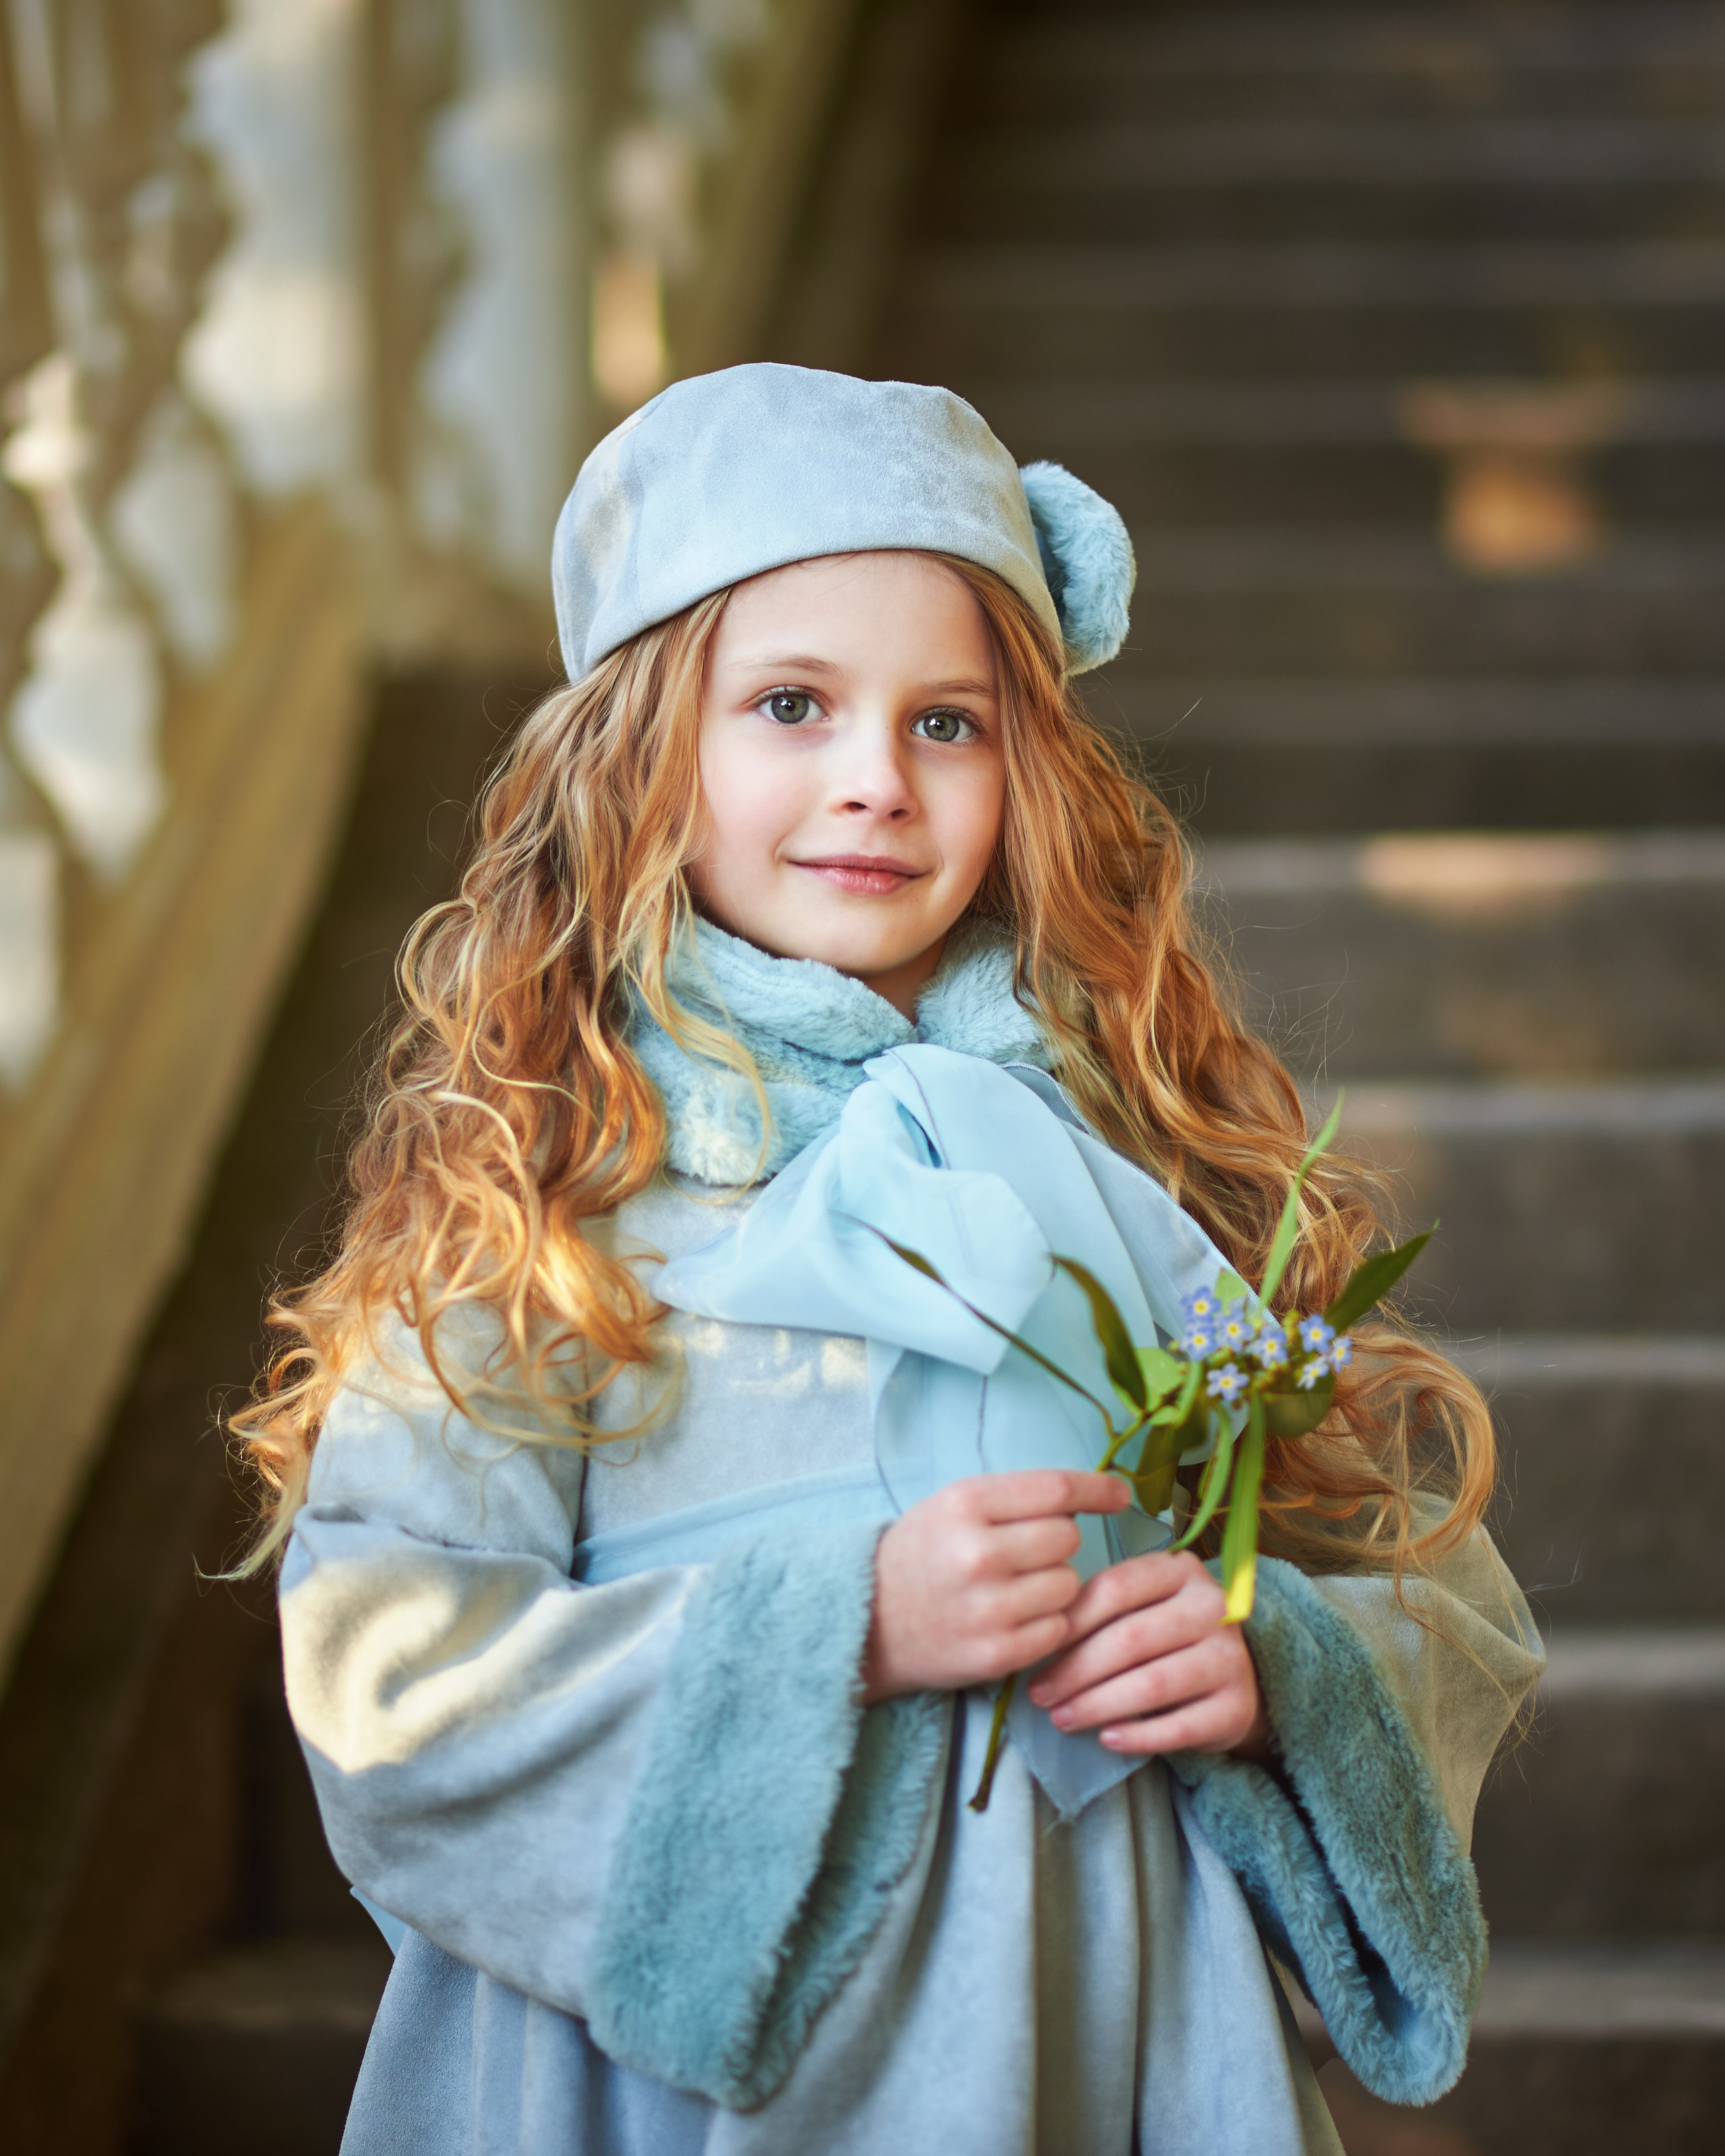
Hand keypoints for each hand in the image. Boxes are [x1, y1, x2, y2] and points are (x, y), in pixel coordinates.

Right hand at [862, 1470, 1128, 1703]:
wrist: (868, 1622)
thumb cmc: (923, 1554)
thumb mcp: (954, 1506)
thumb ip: (1016, 1499)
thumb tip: (1099, 1493)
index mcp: (965, 1504)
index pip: (1056, 1488)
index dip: (1098, 1489)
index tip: (1120, 1494)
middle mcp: (977, 1553)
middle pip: (1068, 1537)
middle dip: (1058, 1543)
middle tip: (1026, 1553)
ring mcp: (988, 1608)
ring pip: (1069, 1584)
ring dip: (1055, 1584)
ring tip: (1016, 1588)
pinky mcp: (997, 1655)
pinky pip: (1058, 1629)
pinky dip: (1047, 1623)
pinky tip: (1015, 1618)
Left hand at [1024, 1549, 1270, 1761]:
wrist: (1231, 1680)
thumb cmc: (1167, 1638)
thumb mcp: (1140, 1609)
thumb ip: (1100, 1612)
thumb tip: (1038, 1640)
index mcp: (1181, 1570)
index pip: (1116, 1588)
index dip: (1071, 1622)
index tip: (1037, 1649)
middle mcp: (1213, 1607)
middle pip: (1129, 1639)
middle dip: (1075, 1671)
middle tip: (1039, 1694)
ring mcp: (1230, 1656)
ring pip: (1151, 1684)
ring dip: (1097, 1705)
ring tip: (1063, 1718)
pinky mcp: (1238, 1705)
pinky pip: (1179, 1727)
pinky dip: (1138, 1736)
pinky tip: (1107, 1739)